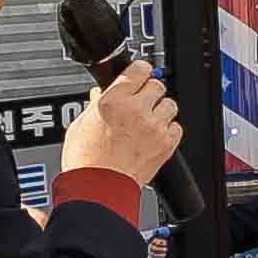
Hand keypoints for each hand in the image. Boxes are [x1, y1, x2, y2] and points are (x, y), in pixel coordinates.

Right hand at [70, 61, 180, 185]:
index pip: (139, 69)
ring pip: (170, 104)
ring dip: (160, 110)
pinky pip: (177, 127)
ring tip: (147, 121)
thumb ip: (94, 105)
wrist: (98, 189)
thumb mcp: (80, 125)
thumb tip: (100, 93)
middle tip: (140, 103)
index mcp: (113, 100)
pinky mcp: (166, 144)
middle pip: (157, 85)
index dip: (139, 71)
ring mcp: (153, 127)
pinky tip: (154, 136)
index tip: (139, 75)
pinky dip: (168, 130)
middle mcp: (136, 110)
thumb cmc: (86, 162)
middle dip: (149, 92)